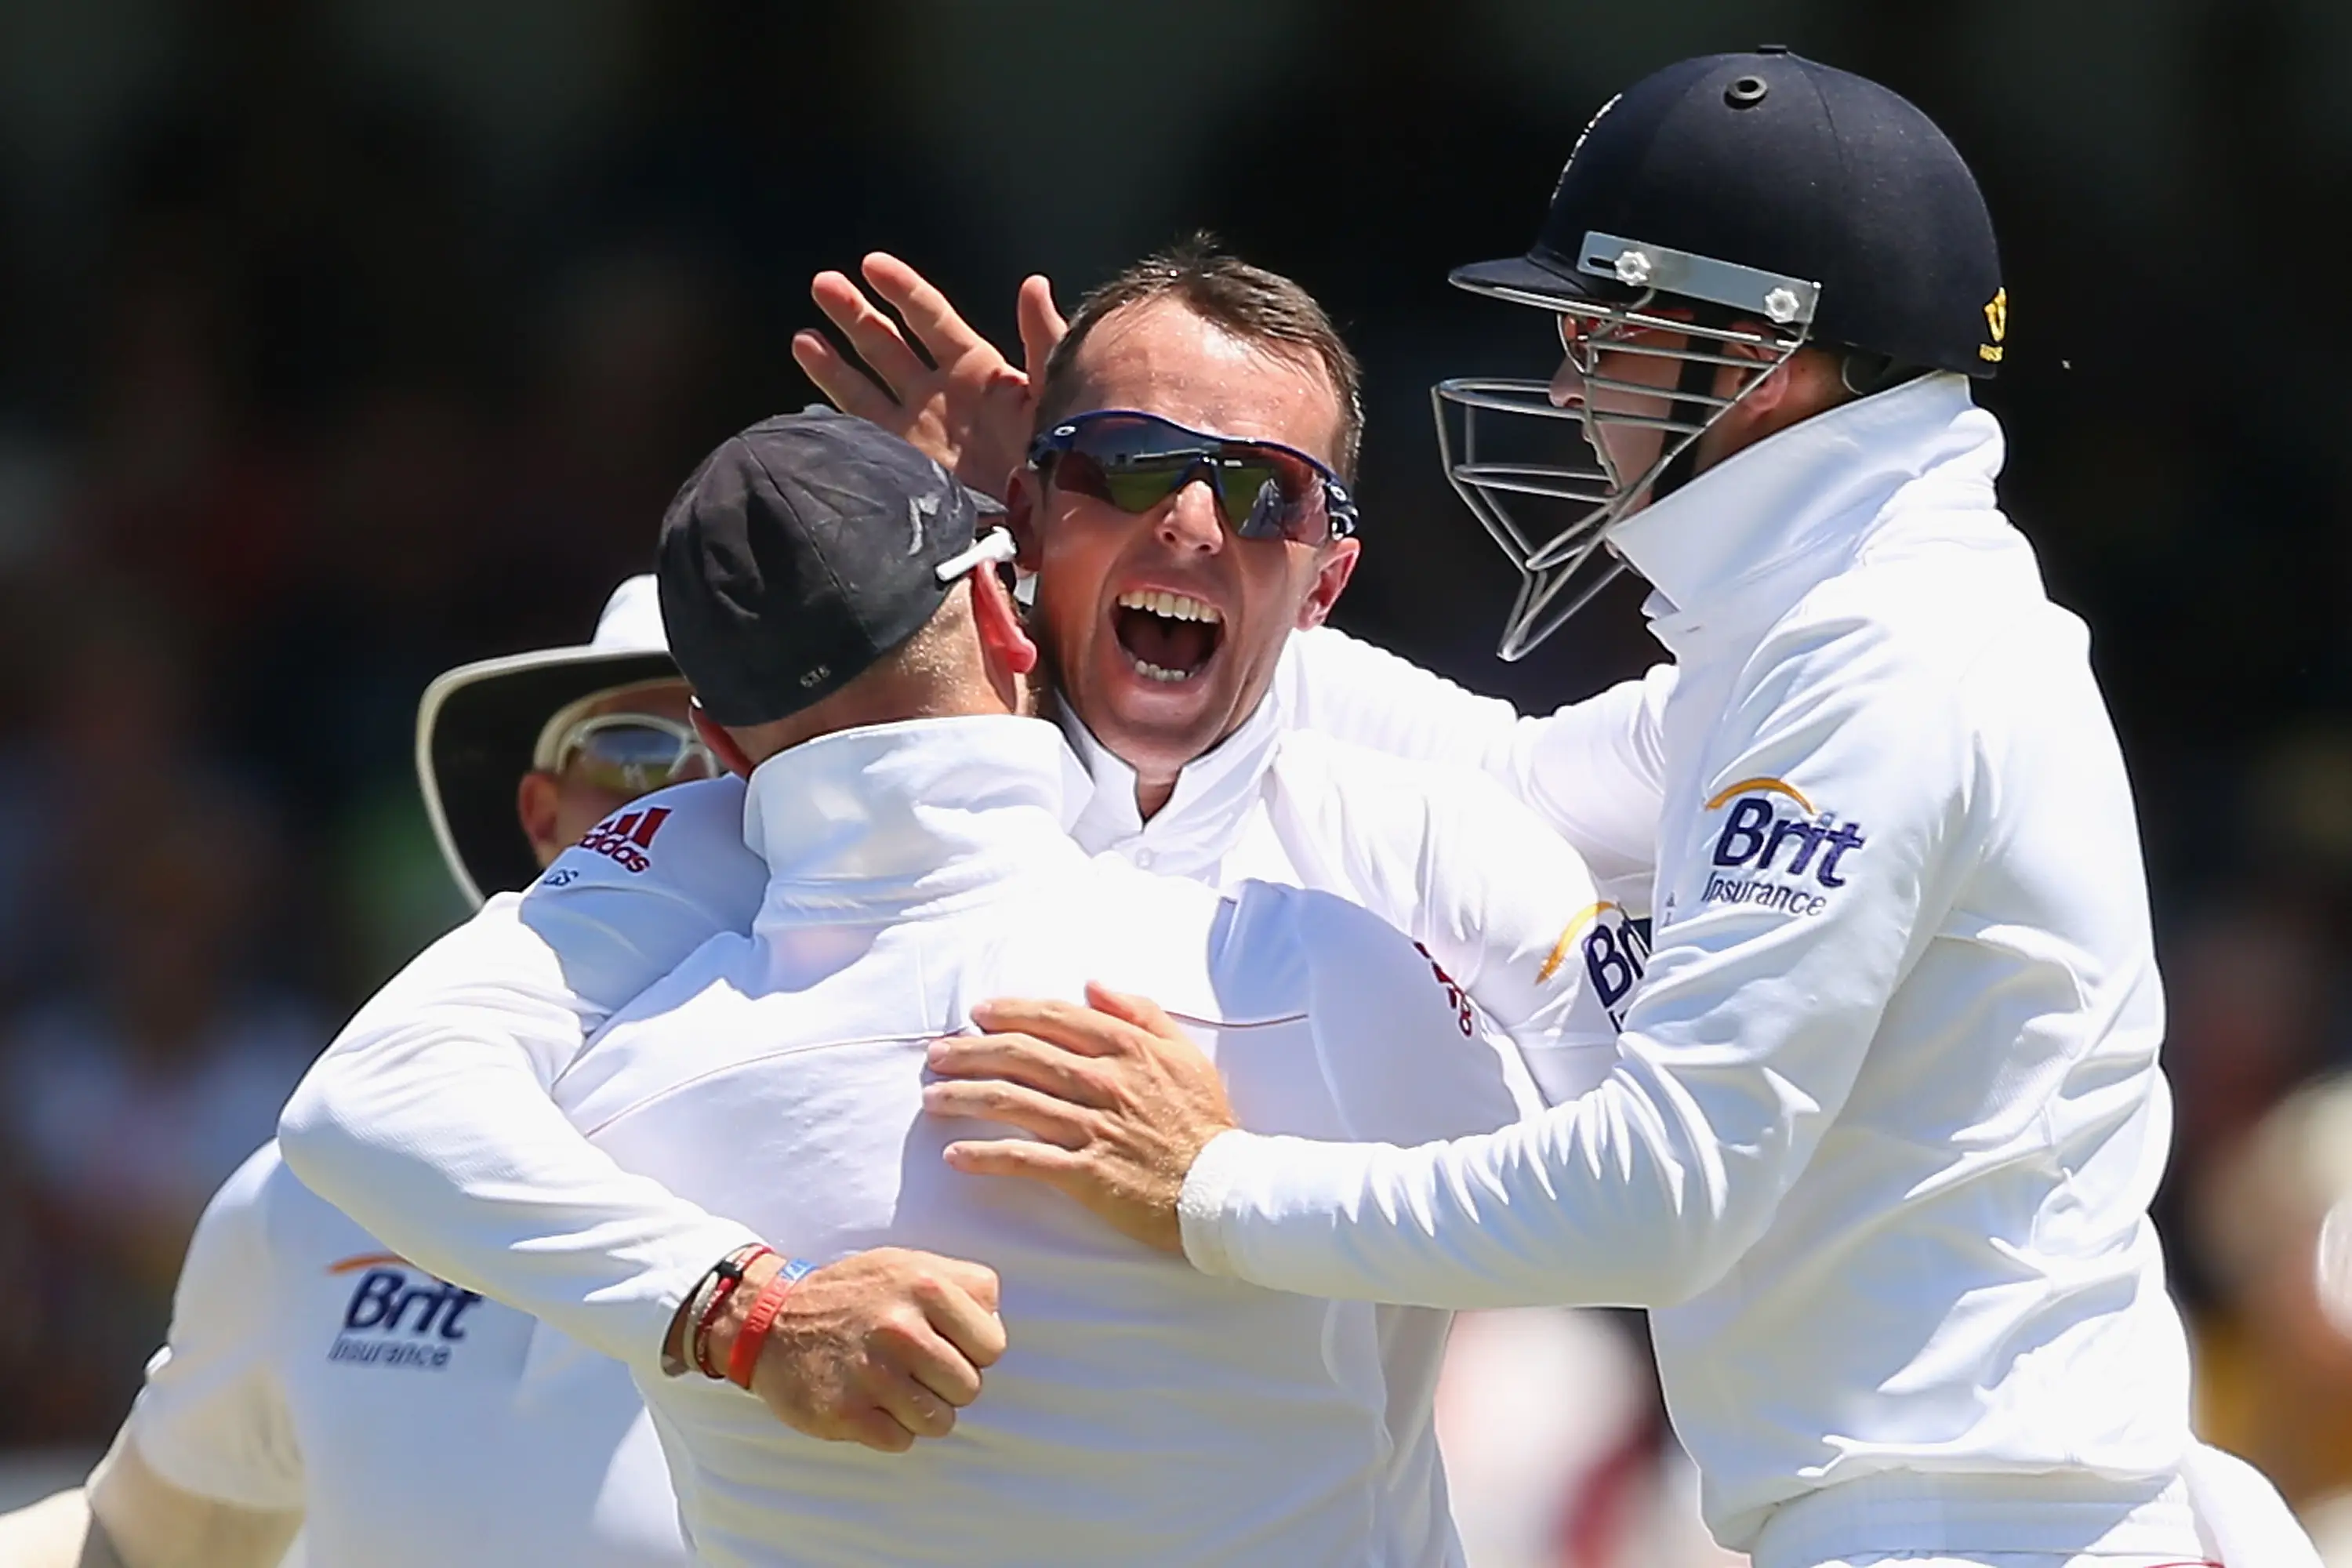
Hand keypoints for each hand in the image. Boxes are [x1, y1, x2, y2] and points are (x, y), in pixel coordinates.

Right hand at [709, 1247, 1004, 1452]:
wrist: (771, 1321)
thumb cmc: (855, 1295)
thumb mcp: (910, 1264)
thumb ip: (965, 1284)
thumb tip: (997, 1322)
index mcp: (925, 1285)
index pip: (994, 1345)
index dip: (973, 1350)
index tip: (945, 1343)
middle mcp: (901, 1327)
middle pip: (970, 1388)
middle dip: (947, 1384)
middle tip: (915, 1368)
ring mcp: (873, 1373)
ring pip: (940, 1422)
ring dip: (920, 1411)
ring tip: (892, 1386)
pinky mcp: (847, 1412)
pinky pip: (902, 1441)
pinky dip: (889, 1429)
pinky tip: (868, 1402)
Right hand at [791, 253, 1066, 499]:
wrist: (1048, 518)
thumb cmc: (1061, 452)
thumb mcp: (1057, 389)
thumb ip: (1042, 338)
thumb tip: (1032, 285)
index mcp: (976, 369)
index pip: (929, 317)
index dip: (901, 289)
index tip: (871, 264)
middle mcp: (939, 393)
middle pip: (887, 342)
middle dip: (854, 313)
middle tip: (822, 285)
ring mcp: (918, 428)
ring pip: (865, 383)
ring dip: (833, 359)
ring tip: (803, 337)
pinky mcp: (904, 463)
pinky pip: (862, 428)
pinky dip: (836, 406)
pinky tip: (814, 396)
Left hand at [924, 983, 1238, 1253]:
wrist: (1224, 1190)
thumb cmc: (1205, 1122)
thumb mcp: (1185, 1054)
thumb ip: (1141, 1013)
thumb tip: (1093, 986)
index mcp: (1127, 1048)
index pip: (1056, 1019)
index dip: (1011, 1013)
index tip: (978, 1013)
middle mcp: (1104, 1082)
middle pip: (1022, 1057)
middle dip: (971, 1051)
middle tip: (937, 1054)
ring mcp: (1092, 1127)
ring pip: (1013, 1102)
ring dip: (965, 1097)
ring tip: (932, 1097)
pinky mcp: (1085, 1173)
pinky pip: (1023, 1159)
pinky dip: (984, 1156)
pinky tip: (954, 1155)